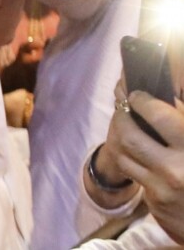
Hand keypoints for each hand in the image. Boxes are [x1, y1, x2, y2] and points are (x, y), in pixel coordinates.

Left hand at [105, 92, 183, 242]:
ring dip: (121, 137)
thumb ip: (183, 117)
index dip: (141, 100)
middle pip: (129, 134)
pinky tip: (139, 152)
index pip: (157, 114)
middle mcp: (176, 169)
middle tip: (124, 107)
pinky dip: (132, 160)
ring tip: (127, 126)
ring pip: (123, 154)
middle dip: (121, 117)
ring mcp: (163, 190)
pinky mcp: (156, 205)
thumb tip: (164, 94)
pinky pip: (134, 175)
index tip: (137, 94)